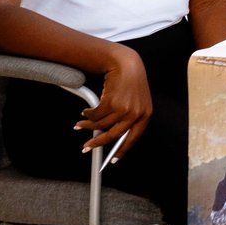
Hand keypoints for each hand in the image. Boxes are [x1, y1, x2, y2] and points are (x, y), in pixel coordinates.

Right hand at [75, 45, 151, 161]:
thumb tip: (111, 138)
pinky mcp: (111, 102)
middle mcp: (136, 114)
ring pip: (100, 125)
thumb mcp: (136, 102)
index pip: (133, 139)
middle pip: (113, 136)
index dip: (121, 151)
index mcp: (145, 116)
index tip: (113, 160)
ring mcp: (124, 109)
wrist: (127, 64)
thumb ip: (128, 119)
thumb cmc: (131, 83)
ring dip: (87, 126)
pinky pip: (95, 115)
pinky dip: (87, 114)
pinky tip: (85, 111)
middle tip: (86, 148)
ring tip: (80, 124)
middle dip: (96, 144)